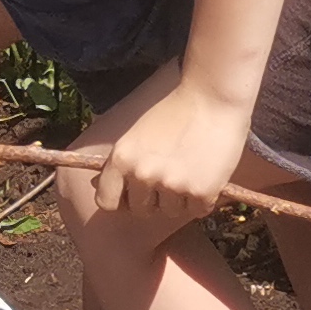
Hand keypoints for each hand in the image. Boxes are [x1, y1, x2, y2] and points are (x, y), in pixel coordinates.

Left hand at [92, 83, 252, 232]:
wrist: (214, 97)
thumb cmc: (176, 111)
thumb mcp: (137, 134)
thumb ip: (122, 162)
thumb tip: (96, 184)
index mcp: (122, 159)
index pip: (107, 201)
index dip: (121, 200)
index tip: (133, 194)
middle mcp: (143, 175)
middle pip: (141, 211)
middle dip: (154, 199)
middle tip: (170, 177)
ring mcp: (172, 185)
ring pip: (171, 212)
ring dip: (180, 199)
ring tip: (191, 170)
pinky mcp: (201, 192)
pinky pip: (198, 211)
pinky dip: (204, 199)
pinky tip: (208, 175)